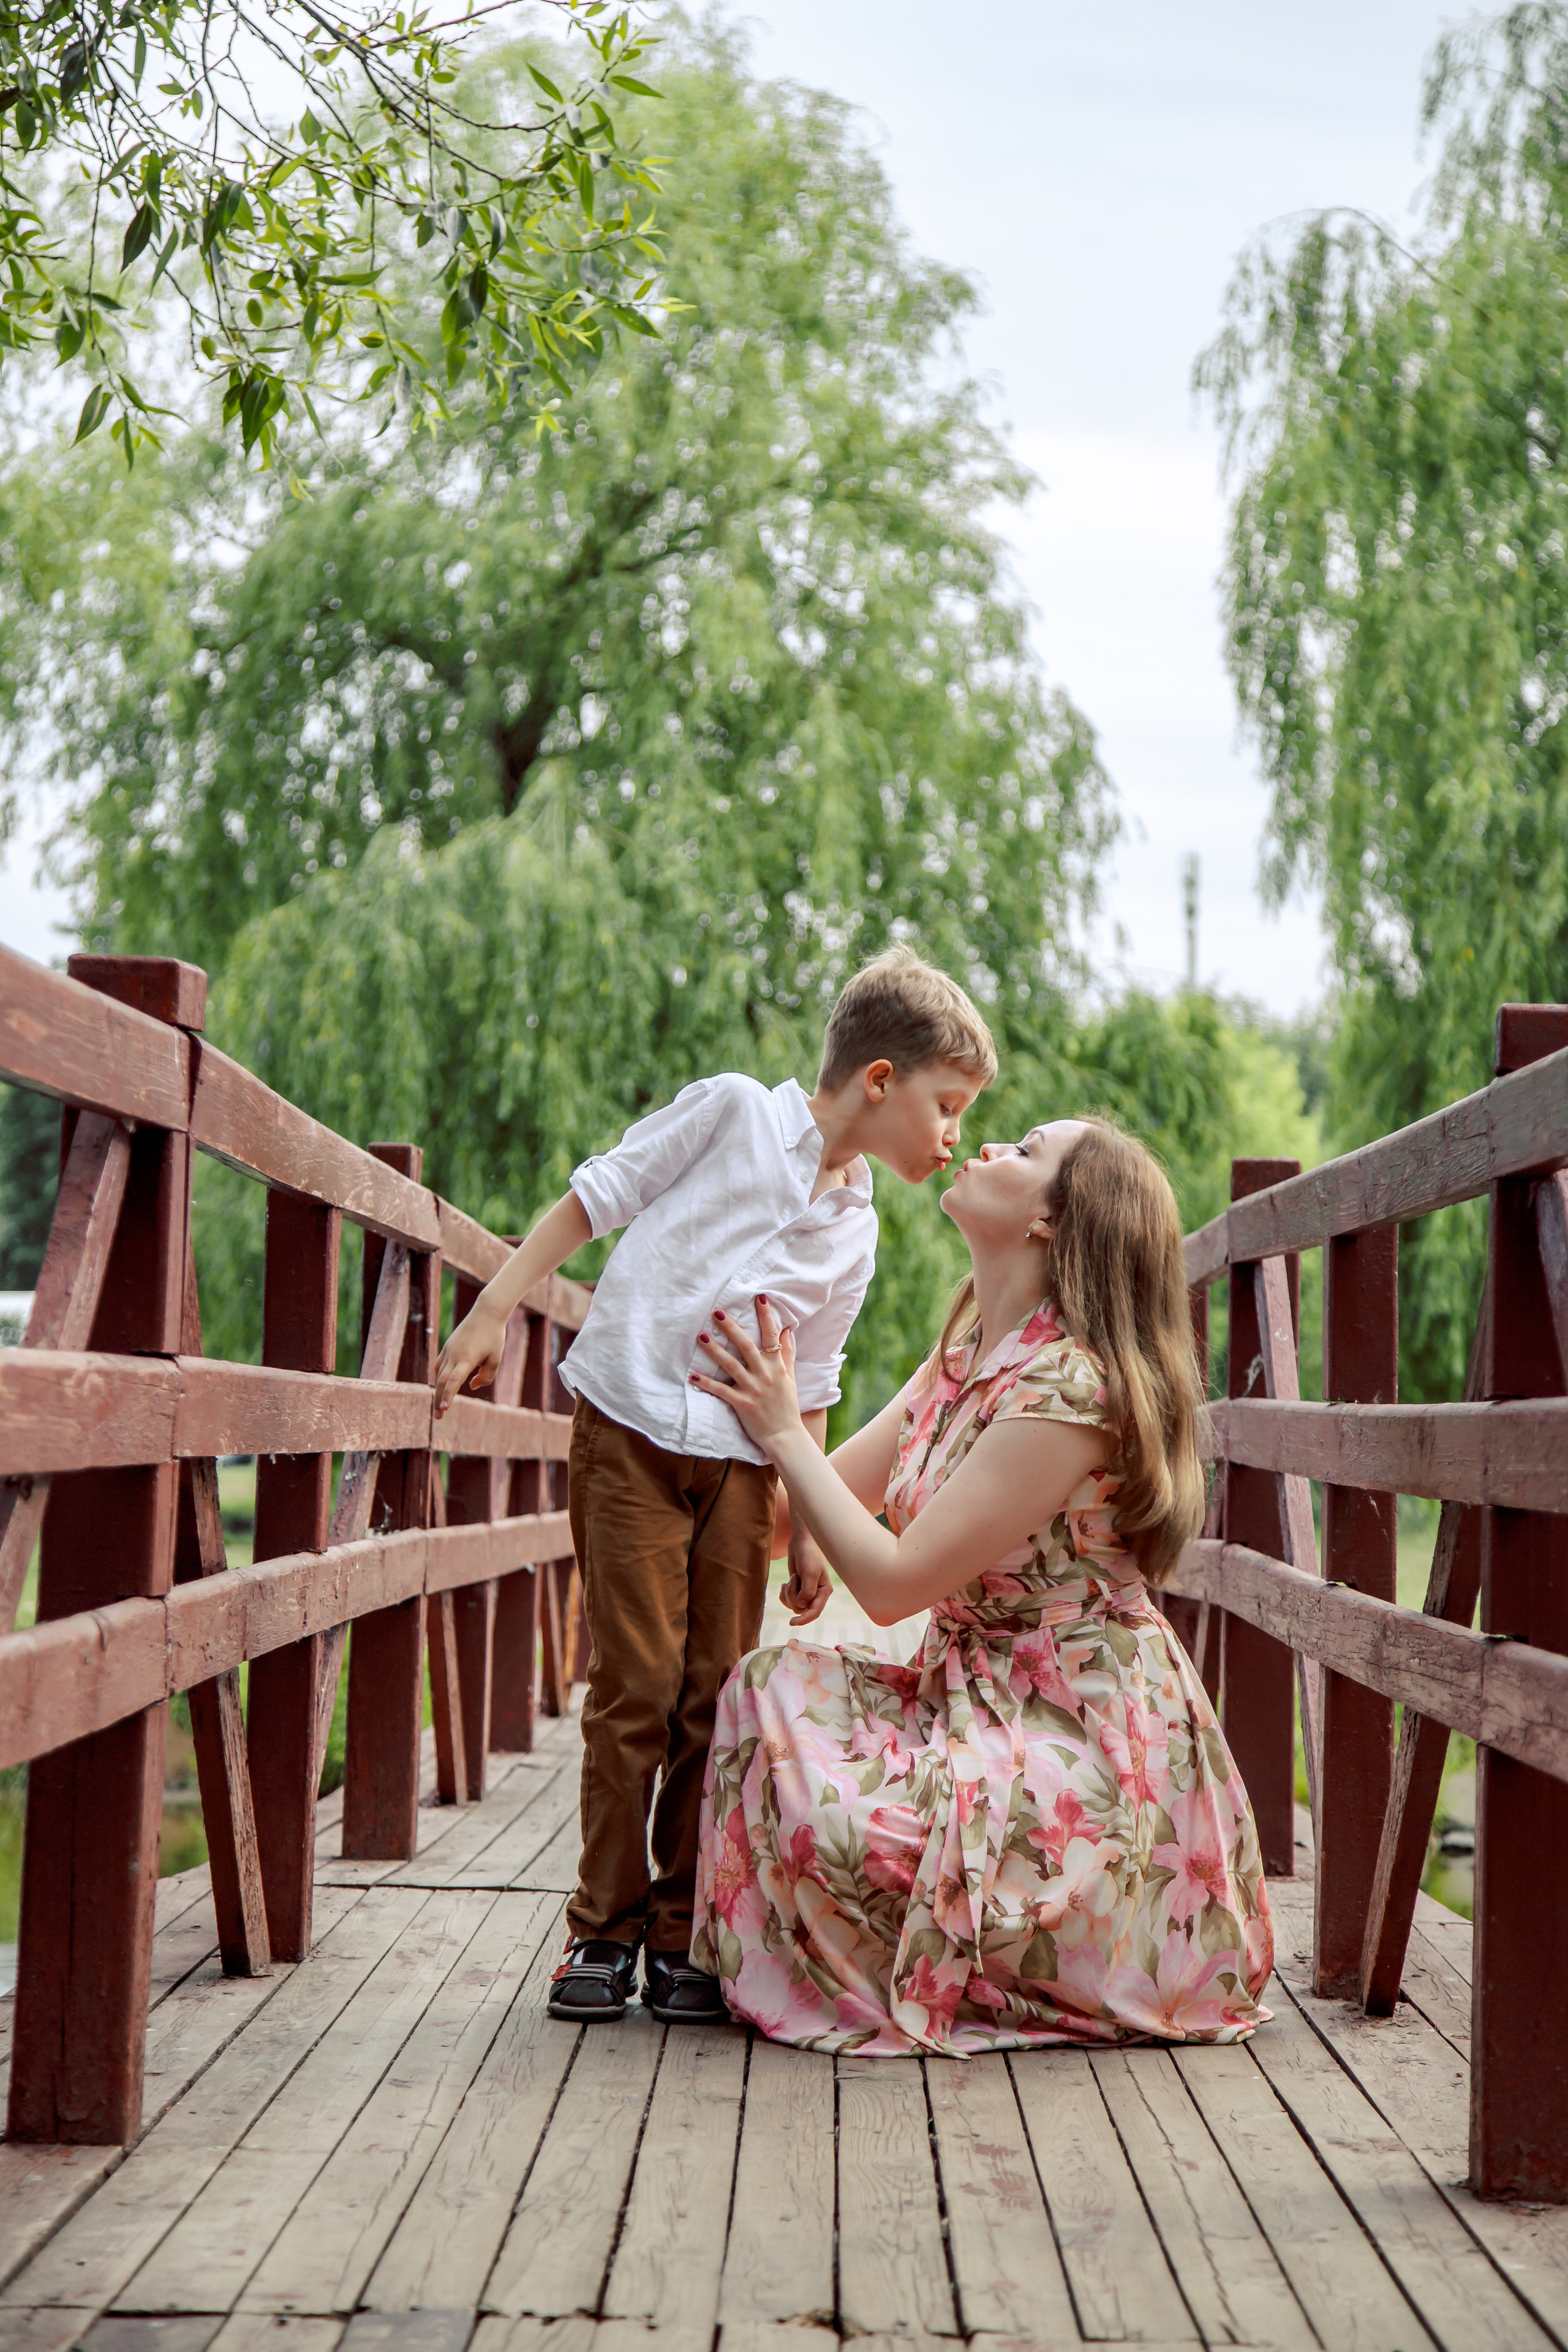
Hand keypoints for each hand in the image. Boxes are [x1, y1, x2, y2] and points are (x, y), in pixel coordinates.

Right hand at [432, 1299, 507, 1416]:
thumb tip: (471, 1387)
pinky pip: (440, 1365)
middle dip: (439, 1400)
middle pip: (442, 1381)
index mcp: (467, 1358)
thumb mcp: (496, 1359)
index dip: (448, 1395)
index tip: (444, 1409)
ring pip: (439, 1374)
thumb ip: (486, 1377)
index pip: (454, 1380)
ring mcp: (449, 1350)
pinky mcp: (447, 1346)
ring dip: (439, 1391)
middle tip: (439, 1417)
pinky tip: (441, 1386)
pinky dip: (439, 1377)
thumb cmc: (494, 1337)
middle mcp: (454, 1354)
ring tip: (440, 1406)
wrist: (486, 1313)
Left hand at [691, 1294, 803, 1454]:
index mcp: (777, 1366)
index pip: (772, 1336)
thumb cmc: (787, 1406)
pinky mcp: (742, 1404)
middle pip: (746, 1345)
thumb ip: (786, 1353)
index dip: (766, 1316)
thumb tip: (787, 1330)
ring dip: (714, 1350)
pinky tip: (692, 1375)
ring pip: (731, 1365)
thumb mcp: (790, 1377)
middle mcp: (765, 1374)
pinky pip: (721, 1391)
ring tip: (701, 1336)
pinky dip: (707, 1383)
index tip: (758, 1297)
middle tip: (717, 1312)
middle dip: (731, 1328)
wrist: (786, 1436)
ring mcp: (753, 1389)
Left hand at [781, 1530, 832, 1626]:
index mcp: (824, 1592)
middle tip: (793, 1579)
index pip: (815, 1612)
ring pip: (793, 1604)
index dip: (804, 1619)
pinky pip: (787, 1600)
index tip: (791, 1622)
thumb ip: (807, 1592)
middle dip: (793, 1596)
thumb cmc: (808, 1554)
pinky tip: (786, 1583)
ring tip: (792, 1578)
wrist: (801, 1542)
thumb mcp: (809, 1572)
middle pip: (801, 1608)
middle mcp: (816, 1594)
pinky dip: (784, 1593)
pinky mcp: (797, 1589)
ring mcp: (806, 1592)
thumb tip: (800, 1607)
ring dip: (789, 1593)